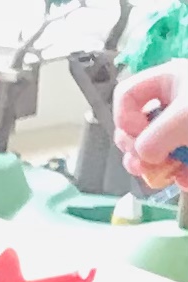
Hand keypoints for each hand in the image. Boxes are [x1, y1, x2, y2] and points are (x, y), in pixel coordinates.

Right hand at [118, 60, 187, 190]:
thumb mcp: (184, 115)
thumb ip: (154, 137)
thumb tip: (141, 157)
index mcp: (167, 81)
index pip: (125, 95)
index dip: (123, 118)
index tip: (138, 133)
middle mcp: (171, 104)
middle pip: (133, 131)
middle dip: (136, 152)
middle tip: (147, 162)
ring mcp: (180, 129)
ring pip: (151, 154)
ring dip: (154, 170)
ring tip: (170, 174)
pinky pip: (173, 167)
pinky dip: (178, 176)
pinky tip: (185, 178)